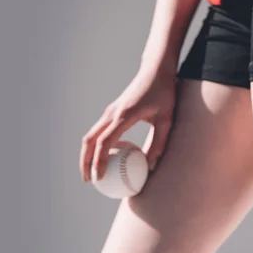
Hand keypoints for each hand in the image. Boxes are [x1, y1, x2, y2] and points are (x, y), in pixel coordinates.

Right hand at [79, 67, 176, 182]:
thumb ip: (159, 142)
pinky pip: (98, 131)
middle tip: (90, 181)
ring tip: (92, 173)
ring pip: (90, 135)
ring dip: (86, 155)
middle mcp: (112, 113)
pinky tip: (103, 159)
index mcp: (124, 115)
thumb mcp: (167, 119)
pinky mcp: (112, 111)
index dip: (99, 161)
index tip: (100, 177)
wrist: (155, 70)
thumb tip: (151, 167)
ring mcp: (110, 111)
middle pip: (89, 140)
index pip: (104, 142)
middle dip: (85, 162)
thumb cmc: (164, 93)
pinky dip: (95, 146)